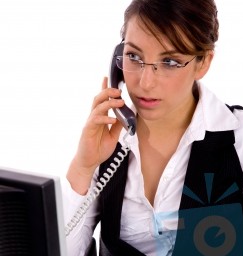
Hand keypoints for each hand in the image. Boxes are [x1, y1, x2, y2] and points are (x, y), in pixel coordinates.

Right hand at [67, 77, 123, 193]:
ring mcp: (90, 123)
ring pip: (97, 107)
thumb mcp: (113, 137)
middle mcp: (94, 118)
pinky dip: (105, 119)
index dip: (104, 89)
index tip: (108, 78)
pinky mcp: (88, 130)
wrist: (89, 162)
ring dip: (109, 103)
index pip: (102, 101)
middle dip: (108, 92)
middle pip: (98, 99)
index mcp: (100, 118)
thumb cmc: (99, 150)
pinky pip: (96, 120)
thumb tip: (126, 116)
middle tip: (118, 90)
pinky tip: (112, 120)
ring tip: (120, 102)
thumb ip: (118, 126)